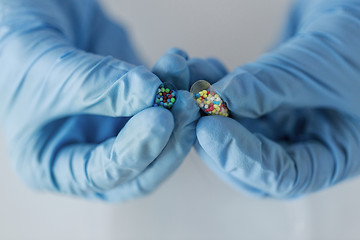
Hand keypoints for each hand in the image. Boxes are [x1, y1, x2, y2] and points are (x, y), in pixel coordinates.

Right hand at [0, 0, 200, 201]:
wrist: (30, 13)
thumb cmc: (14, 47)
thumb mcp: (44, 68)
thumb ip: (96, 85)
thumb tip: (151, 94)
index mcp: (56, 165)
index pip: (105, 174)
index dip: (137, 150)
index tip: (160, 117)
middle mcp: (90, 153)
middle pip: (143, 164)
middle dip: (168, 137)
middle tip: (187, 104)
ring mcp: (116, 127)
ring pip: (159, 133)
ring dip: (177, 105)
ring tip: (182, 69)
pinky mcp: (134, 101)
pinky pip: (163, 101)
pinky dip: (176, 82)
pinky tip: (179, 60)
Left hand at [195, 0, 359, 197]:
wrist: (358, 10)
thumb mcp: (324, 64)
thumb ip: (272, 84)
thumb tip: (217, 99)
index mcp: (332, 154)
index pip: (282, 176)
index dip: (243, 157)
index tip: (211, 129)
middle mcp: (301, 144)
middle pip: (246, 158)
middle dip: (212, 134)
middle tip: (188, 106)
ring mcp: (279, 123)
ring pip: (231, 128)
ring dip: (202, 105)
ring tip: (185, 75)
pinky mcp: (261, 101)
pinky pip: (229, 103)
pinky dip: (210, 86)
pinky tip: (198, 66)